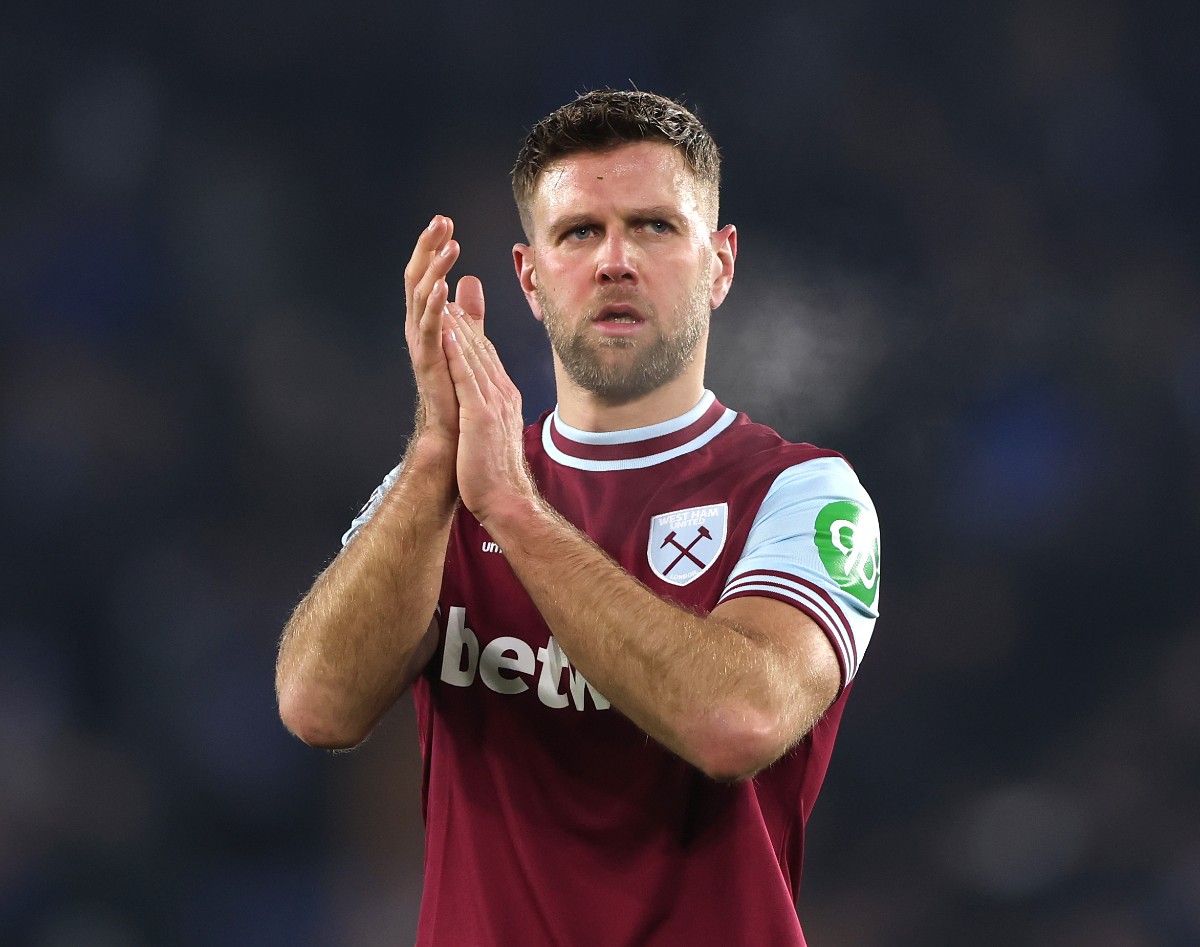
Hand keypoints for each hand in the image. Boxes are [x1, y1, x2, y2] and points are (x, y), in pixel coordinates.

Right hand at [403, 215, 485, 449]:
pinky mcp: (428, 362)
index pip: (427, 274)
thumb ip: (468, 311)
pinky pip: (429, 329)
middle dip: (428, 247)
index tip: (446, 222)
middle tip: (441, 220)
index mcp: (429, 320)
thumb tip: (469, 279)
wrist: (455, 432)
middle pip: (417, 277)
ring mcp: (421, 344)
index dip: (434, 248)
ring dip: (435, 269)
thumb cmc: (458, 388)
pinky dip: (433, 306)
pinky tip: (443, 287)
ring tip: (449, 245)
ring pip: (421, 297)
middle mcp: (419, 327)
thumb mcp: (466, 338)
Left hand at [441, 308, 534, 528]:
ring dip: (458, 325)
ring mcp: (493, 402)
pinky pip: (466, 376)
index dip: (471, 331)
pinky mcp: (480, 414)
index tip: (457, 309)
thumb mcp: (492, 434)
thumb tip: (485, 403)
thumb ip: (488, 411)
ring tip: (444, 298)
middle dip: (464, 318)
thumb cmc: (495, 474)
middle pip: (481, 349)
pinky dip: (456, 351)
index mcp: (505, 398)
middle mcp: (502, 393)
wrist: (506, 500)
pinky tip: (446, 332)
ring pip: (473, 355)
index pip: (486, 357)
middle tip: (448, 289)